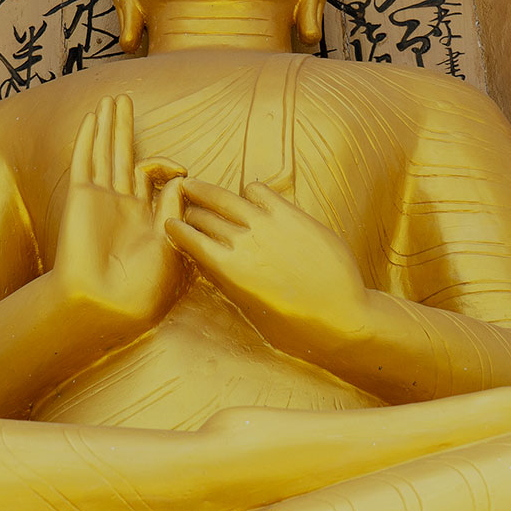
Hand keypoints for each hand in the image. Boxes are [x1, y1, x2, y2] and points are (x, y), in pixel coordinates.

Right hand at [49, 95, 186, 331]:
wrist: (104, 302)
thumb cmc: (141, 285)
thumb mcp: (171, 243)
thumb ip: (174, 208)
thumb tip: (181, 179)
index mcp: (144, 216)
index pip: (153, 176)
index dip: (167, 165)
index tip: (181, 172)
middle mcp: (121, 203)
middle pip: (124, 154)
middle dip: (125, 127)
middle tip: (126, 99)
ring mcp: (100, 199)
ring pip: (104, 152)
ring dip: (107, 125)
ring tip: (111, 99)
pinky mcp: (81, 198)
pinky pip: (84, 162)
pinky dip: (87, 140)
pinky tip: (91, 119)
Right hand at [166, 180, 373, 353]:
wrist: (340, 316)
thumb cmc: (296, 325)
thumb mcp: (250, 309)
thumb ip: (228, 282)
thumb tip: (210, 265)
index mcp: (228, 270)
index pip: (189, 238)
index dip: (175, 228)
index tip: (170, 223)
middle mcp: (242, 242)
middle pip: (202, 215)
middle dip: (188, 209)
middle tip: (180, 200)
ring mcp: (266, 224)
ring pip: (224, 197)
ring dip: (205, 191)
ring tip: (195, 185)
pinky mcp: (290, 214)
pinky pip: (258, 190)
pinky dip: (248, 192)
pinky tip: (249, 197)